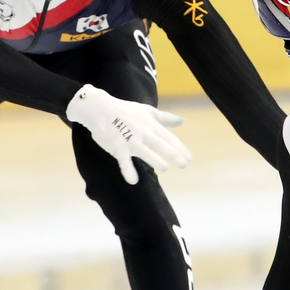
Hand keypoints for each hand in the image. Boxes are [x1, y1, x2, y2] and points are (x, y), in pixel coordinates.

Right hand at [65, 84, 191, 184]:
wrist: (99, 109)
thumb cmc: (125, 110)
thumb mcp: (147, 111)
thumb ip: (165, 118)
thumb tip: (183, 121)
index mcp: (150, 124)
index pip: (168, 138)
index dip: (180, 148)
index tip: (189, 158)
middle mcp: (142, 132)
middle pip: (161, 144)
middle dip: (173, 154)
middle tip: (184, 164)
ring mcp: (130, 140)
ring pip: (144, 151)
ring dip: (154, 160)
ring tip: (164, 168)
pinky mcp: (117, 146)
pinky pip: (123, 160)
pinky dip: (128, 170)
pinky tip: (133, 180)